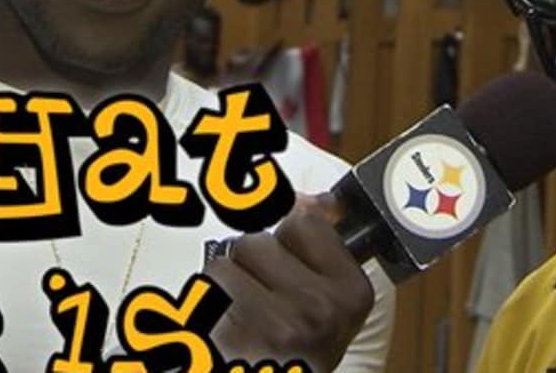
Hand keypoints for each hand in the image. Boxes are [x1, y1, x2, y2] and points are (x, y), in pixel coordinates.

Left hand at [206, 195, 373, 371]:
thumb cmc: (293, 359)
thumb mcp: (325, 305)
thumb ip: (320, 244)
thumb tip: (315, 198)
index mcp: (351, 295)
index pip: (304, 224)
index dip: (287, 248)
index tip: (289, 277)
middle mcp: (319, 309)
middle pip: (258, 242)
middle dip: (251, 269)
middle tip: (261, 311)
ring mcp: (276, 324)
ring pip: (225, 264)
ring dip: (223, 290)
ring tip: (239, 325)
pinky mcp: (233, 337)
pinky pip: (204, 289)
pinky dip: (204, 309)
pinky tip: (222, 336)